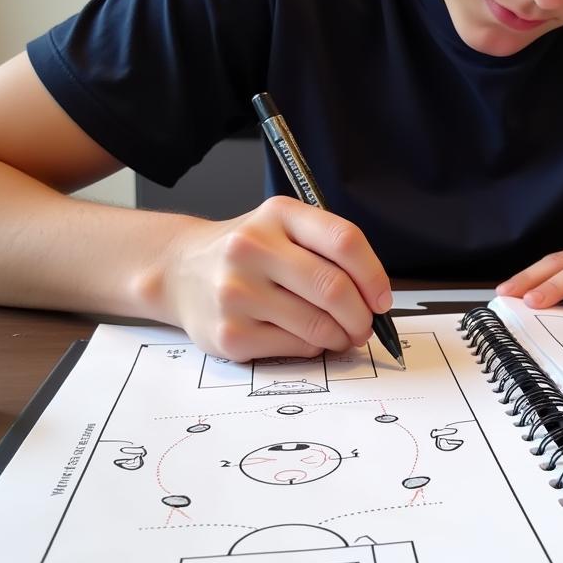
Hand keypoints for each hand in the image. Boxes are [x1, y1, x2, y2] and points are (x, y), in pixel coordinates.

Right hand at [155, 196, 392, 361]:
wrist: (181, 270)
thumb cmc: (250, 252)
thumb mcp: (283, 228)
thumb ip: (329, 251)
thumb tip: (375, 300)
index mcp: (278, 214)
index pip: (344, 241)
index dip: (374, 275)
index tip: (382, 299)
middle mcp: (252, 248)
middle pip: (334, 288)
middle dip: (361, 316)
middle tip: (365, 325)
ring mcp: (237, 292)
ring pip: (318, 325)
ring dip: (341, 336)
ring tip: (339, 334)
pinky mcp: (229, 333)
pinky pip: (295, 347)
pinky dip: (313, 347)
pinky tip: (305, 337)